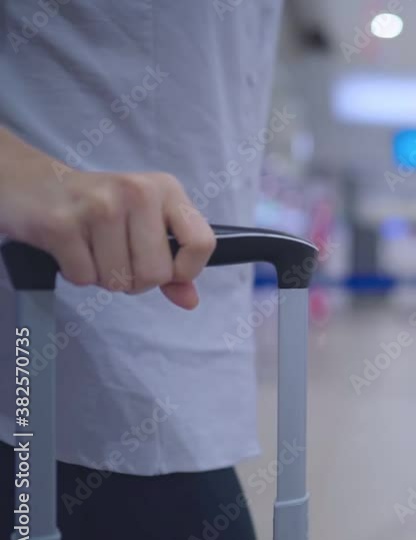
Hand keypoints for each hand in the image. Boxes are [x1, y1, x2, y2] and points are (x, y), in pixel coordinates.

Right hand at [0, 166, 215, 308]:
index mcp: (166, 189)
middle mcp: (137, 192)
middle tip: (118, 259)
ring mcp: (100, 206)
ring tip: (93, 250)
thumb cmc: (98, 207)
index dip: (187, 271)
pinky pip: (84, 278)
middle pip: (156, 273)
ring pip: (119, 280)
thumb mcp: (144, 223)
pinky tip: (72, 250)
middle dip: (136, 281)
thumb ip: (172, 264)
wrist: (34, 184)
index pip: (203, 243)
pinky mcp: (62, 224)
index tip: (170, 272)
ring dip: (104, 277)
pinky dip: (78, 274)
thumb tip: (189, 300)